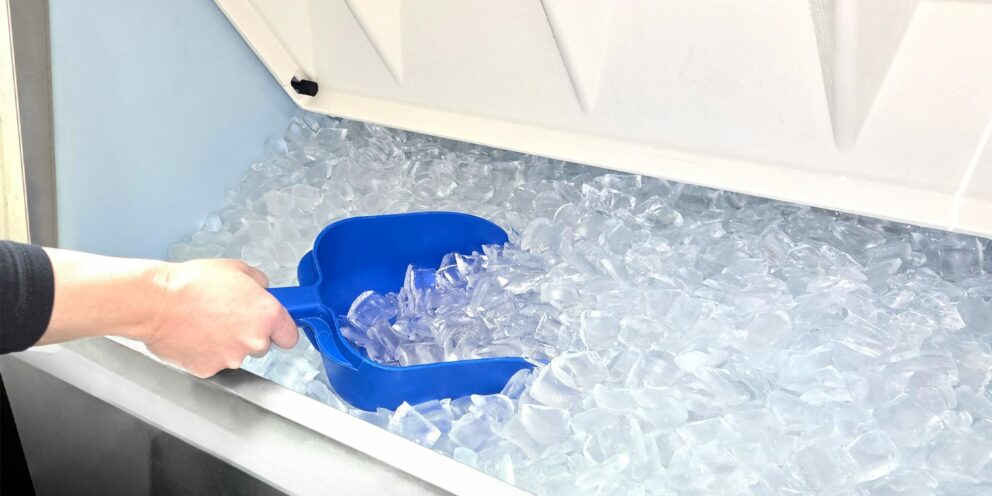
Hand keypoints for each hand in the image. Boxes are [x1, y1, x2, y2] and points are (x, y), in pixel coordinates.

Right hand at [142, 259, 298, 377]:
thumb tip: (262, 291)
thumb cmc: (193, 283)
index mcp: (267, 316)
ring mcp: (231, 359)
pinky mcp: (209, 370)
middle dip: (248, 333)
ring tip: (204, 322)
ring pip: (236, 354)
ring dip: (226, 342)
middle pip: (261, 345)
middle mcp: (254, 341)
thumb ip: (259, 283)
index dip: (281, 330)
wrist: (157, 302)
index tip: (274, 326)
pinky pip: (213, 361)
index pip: (290, 336)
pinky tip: (194, 333)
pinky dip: (205, 351)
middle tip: (227, 315)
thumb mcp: (237, 269)